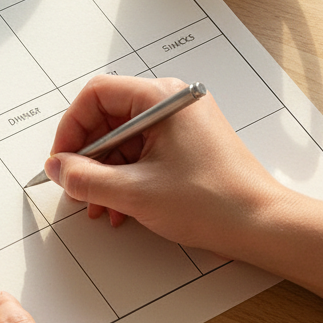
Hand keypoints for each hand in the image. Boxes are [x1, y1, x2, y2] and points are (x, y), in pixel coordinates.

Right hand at [47, 75, 284, 253]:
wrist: (264, 227)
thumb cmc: (214, 202)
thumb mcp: (134, 193)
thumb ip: (85, 178)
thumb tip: (57, 168)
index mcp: (160, 98)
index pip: (96, 95)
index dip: (71, 128)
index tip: (62, 159)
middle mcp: (171, 102)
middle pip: (108, 117)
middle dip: (88, 156)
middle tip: (76, 185)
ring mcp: (181, 122)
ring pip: (123, 138)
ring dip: (105, 172)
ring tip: (99, 206)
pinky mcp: (187, 142)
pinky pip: (143, 151)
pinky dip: (126, 176)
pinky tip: (120, 206)